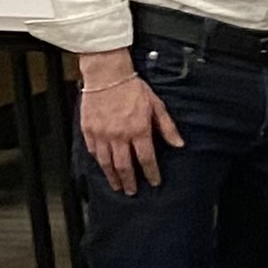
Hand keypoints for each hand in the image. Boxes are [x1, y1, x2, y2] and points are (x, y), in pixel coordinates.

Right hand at [78, 65, 181, 193]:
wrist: (107, 76)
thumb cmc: (133, 89)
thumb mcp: (157, 105)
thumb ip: (167, 127)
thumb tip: (179, 144)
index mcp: (138, 130)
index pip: (146, 159)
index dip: (151, 173)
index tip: (154, 182)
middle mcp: (119, 136)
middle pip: (124, 166)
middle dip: (129, 182)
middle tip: (131, 192)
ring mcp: (102, 134)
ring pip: (106, 163)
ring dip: (112, 177)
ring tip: (117, 186)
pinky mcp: (88, 130)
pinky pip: (93, 150)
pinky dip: (98, 161)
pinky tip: (103, 166)